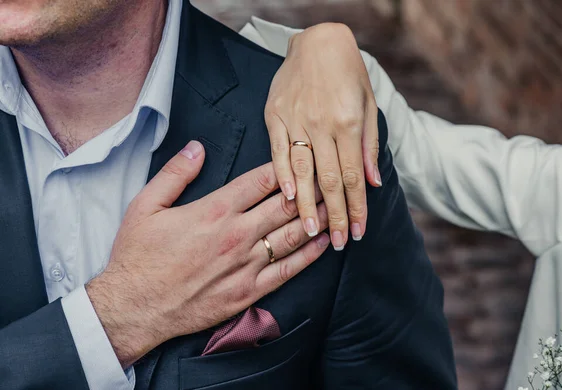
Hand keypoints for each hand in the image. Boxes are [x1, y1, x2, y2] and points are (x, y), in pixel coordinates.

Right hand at [86, 141, 329, 367]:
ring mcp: (245, 265)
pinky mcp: (248, 291)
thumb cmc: (138, 257)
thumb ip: (174, 173)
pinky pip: (287, 271)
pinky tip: (324, 243)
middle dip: (310, 188)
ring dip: (317, 218)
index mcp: (214, 210)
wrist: (134, 307)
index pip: (260, 181)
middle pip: (285, 205)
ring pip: (292, 236)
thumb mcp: (144, 206)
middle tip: (331, 175)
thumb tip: (197, 147)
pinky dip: (309, 255)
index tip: (302, 155)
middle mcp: (236, 235)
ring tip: (336, 204)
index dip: (285, 166)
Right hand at [265, 22, 379, 250]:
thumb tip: (372, 182)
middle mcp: (323, 124)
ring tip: (311, 231)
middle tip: (336, 242)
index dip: (356, 207)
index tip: (357, 232)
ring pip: (302, 171)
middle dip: (334, 215)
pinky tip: (287, 198)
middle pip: (329, 180)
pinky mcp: (275, 115)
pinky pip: (277, 151)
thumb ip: (369, 145)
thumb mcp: (369, 104)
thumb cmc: (348, 73)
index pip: (353, 176)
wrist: (318, 41)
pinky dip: (281, 176)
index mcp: (349, 123)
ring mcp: (297, 120)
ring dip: (307, 204)